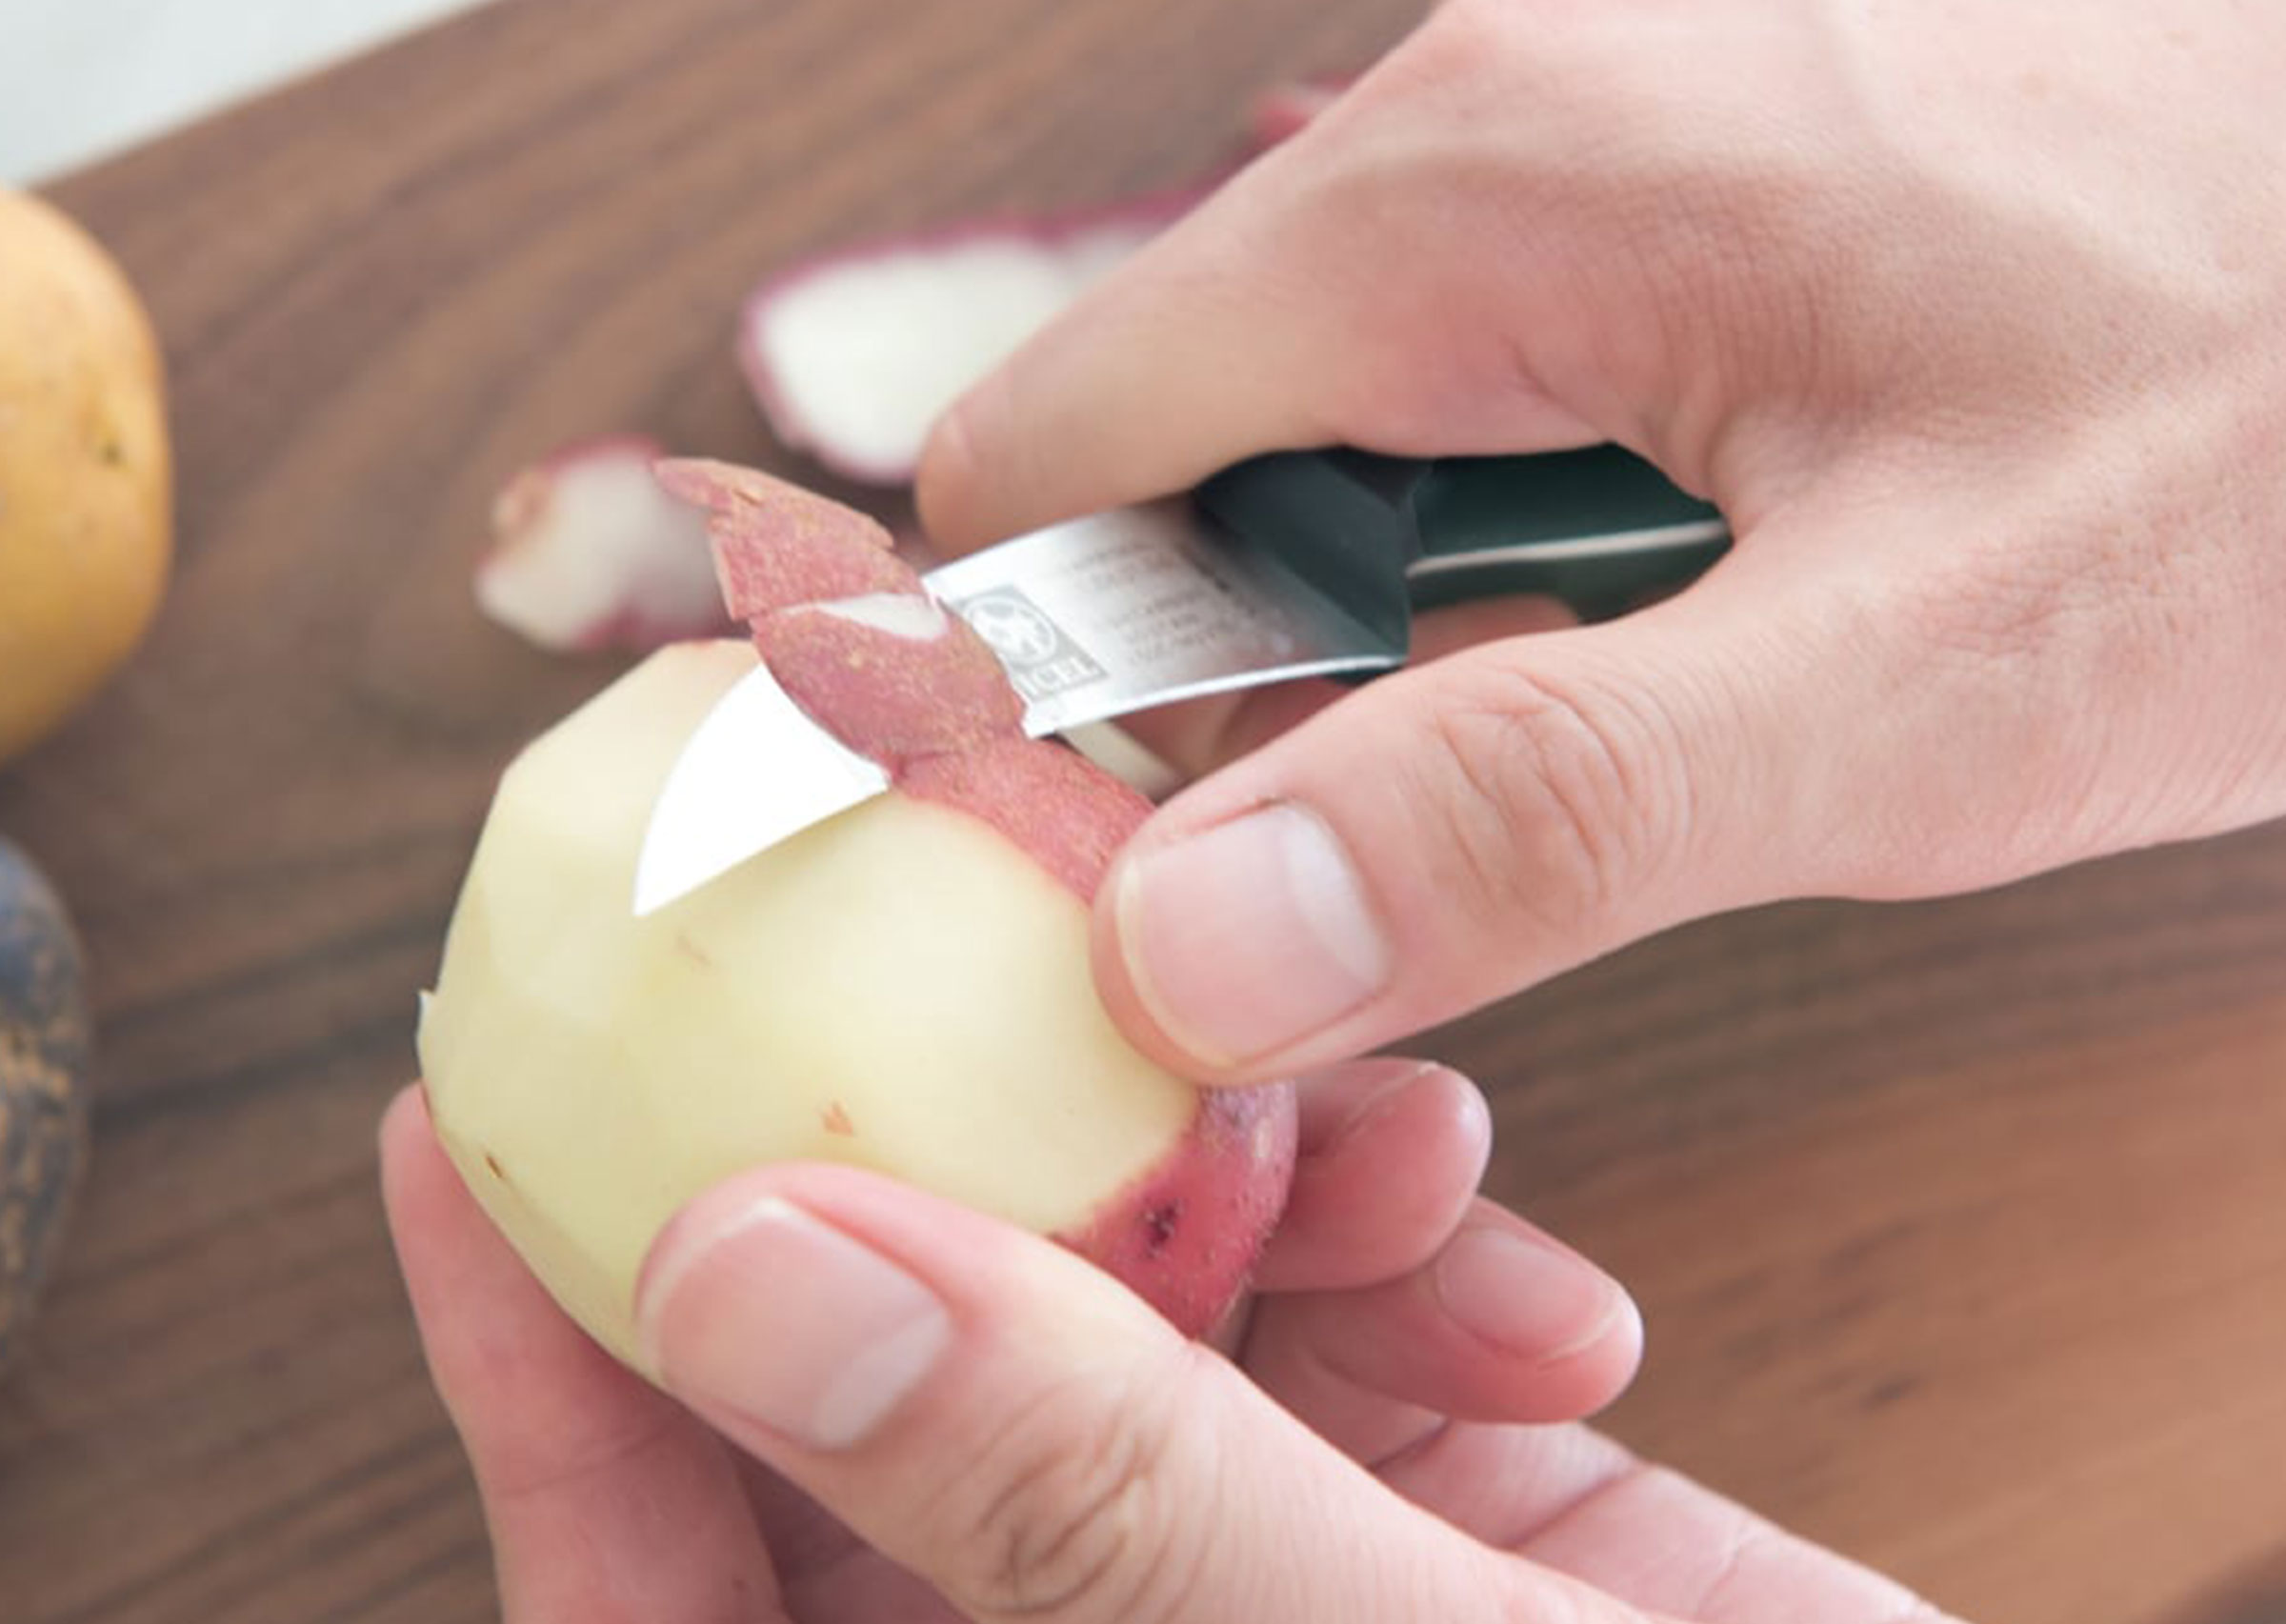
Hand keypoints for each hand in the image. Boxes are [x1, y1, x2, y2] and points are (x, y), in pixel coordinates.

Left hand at [381, 1068, 1936, 1621]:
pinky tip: (1514, 1249)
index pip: (661, 1586)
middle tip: (952, 959)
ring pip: (1131, 1320)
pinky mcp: (1407, 1521)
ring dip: (1234, 1190)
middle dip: (947, 1174)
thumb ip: (1071, 1499)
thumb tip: (748, 1272)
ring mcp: (1243, 1577)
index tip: (464, 1112)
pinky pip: (1334, 1335)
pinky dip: (1409, 1254)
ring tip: (1373, 1137)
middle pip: (896, 1395)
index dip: (531, 1358)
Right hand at [916, 0, 2285, 1082]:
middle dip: (1256, 684)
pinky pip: (1488, 394)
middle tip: (1446, 850)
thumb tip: (1188, 948)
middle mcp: (1498, 114)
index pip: (1041, 460)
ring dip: (1420, 631)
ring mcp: (1598, 136)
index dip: (1040, 702)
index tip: (1128, 897)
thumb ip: (1532, 813)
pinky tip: (1713, 610)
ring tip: (1654, 711)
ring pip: (1334, 437)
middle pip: (1173, 457)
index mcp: (1483, 187)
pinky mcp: (1688, 193)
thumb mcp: (1925, 679)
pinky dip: (1533, 549)